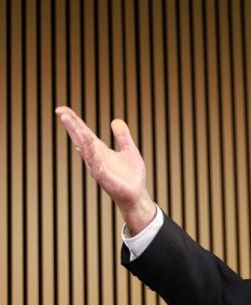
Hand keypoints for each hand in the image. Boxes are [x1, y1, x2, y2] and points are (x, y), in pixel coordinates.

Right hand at [55, 106, 156, 233]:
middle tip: (60, 111)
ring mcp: (96, 166)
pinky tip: (84, 139)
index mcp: (100, 151)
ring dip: (75, 133)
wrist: (137, 196)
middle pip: (80, 137)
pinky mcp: (102, 176)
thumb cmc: (132, 176)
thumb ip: (123, 136)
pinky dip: (88, 150)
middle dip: (71, 124)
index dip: (75, 121)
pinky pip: (93, 160)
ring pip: (83, 147)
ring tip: (67, 119)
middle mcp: (95, 157)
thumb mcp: (130, 150)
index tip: (62, 109)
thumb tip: (115, 120)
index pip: (84, 133)